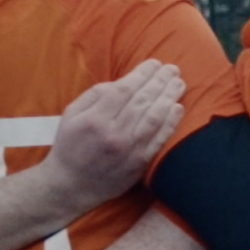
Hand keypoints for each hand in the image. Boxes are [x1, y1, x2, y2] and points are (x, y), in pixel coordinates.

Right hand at [47, 61, 186, 203]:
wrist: (72, 185)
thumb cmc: (70, 145)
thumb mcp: (71, 116)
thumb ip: (94, 96)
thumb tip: (120, 83)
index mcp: (95, 119)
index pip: (124, 90)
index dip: (142, 74)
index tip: (154, 63)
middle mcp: (114, 133)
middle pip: (143, 101)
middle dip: (160, 81)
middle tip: (173, 69)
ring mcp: (130, 149)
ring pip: (155, 118)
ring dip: (170, 97)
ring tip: (179, 83)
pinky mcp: (141, 162)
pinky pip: (160, 138)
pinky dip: (171, 122)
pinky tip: (178, 107)